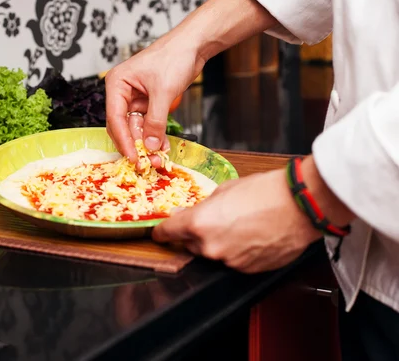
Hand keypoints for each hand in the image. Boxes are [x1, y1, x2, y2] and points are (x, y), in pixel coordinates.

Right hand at [105, 35, 203, 166]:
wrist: (194, 44)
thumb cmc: (174, 56)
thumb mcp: (164, 92)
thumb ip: (155, 121)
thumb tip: (151, 146)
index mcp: (117, 83)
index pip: (115, 118)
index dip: (124, 140)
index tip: (134, 157)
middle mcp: (122, 92)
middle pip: (123, 126)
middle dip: (135, 145)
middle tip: (145, 163)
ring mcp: (135, 98)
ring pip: (136, 128)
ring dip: (146, 143)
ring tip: (157, 158)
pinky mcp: (149, 102)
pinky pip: (148, 125)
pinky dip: (155, 136)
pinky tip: (163, 147)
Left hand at [152, 168, 322, 273]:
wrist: (299, 206)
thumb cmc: (265, 192)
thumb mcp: (224, 190)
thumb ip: (201, 206)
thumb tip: (187, 213)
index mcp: (199, 224)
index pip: (166, 233)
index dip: (161, 232)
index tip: (160, 232)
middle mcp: (210, 246)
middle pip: (189, 245)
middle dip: (195, 235)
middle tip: (213, 220)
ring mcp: (229, 261)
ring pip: (213, 253)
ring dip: (218, 243)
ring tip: (239, 225)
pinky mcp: (247, 269)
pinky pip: (233, 261)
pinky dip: (237, 251)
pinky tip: (250, 235)